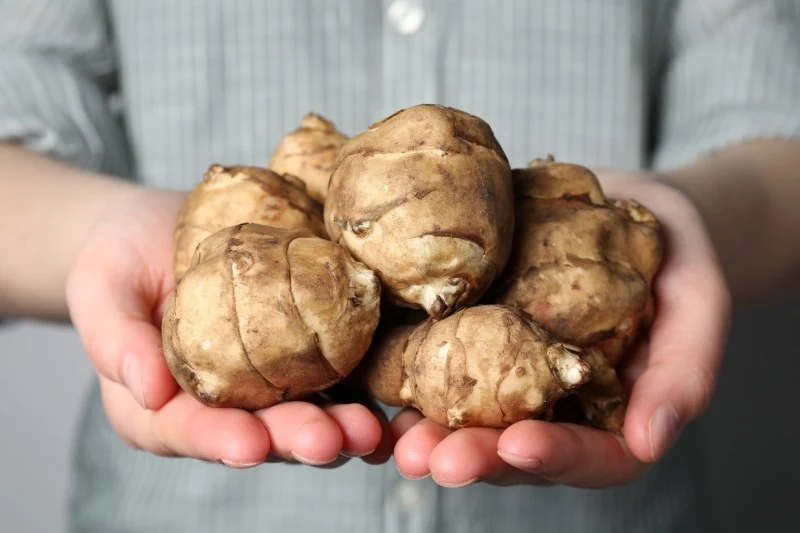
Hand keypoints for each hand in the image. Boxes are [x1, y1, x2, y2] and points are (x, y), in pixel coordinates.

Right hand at [66, 188, 389, 467]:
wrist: (165, 227)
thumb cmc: (121, 256)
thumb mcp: (100, 285)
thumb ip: (114, 339)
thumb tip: (147, 388)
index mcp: (162, 405)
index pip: (189, 431)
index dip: (220, 441)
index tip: (250, 445)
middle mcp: (222, 406)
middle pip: (261, 432)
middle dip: (297, 439)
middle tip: (331, 440)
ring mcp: (269, 384)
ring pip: (309, 413)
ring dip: (343, 424)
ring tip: (372, 427)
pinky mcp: (306, 354)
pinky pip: (339, 376)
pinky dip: (367, 390)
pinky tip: (394, 401)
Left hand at [391, 174, 731, 487]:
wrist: (631, 205)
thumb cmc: (675, 256)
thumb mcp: (699, 302)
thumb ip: (684, 371)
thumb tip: (650, 440)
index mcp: (613, 415)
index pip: (591, 457)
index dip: (555, 457)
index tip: (519, 445)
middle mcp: (555, 408)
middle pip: (515, 449)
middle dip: (474, 456)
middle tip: (435, 460)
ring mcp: (511, 376)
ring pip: (469, 418)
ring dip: (430, 432)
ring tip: (397, 438)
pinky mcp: (476, 338)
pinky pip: (440, 365)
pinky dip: (409, 377)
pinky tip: (378, 381)